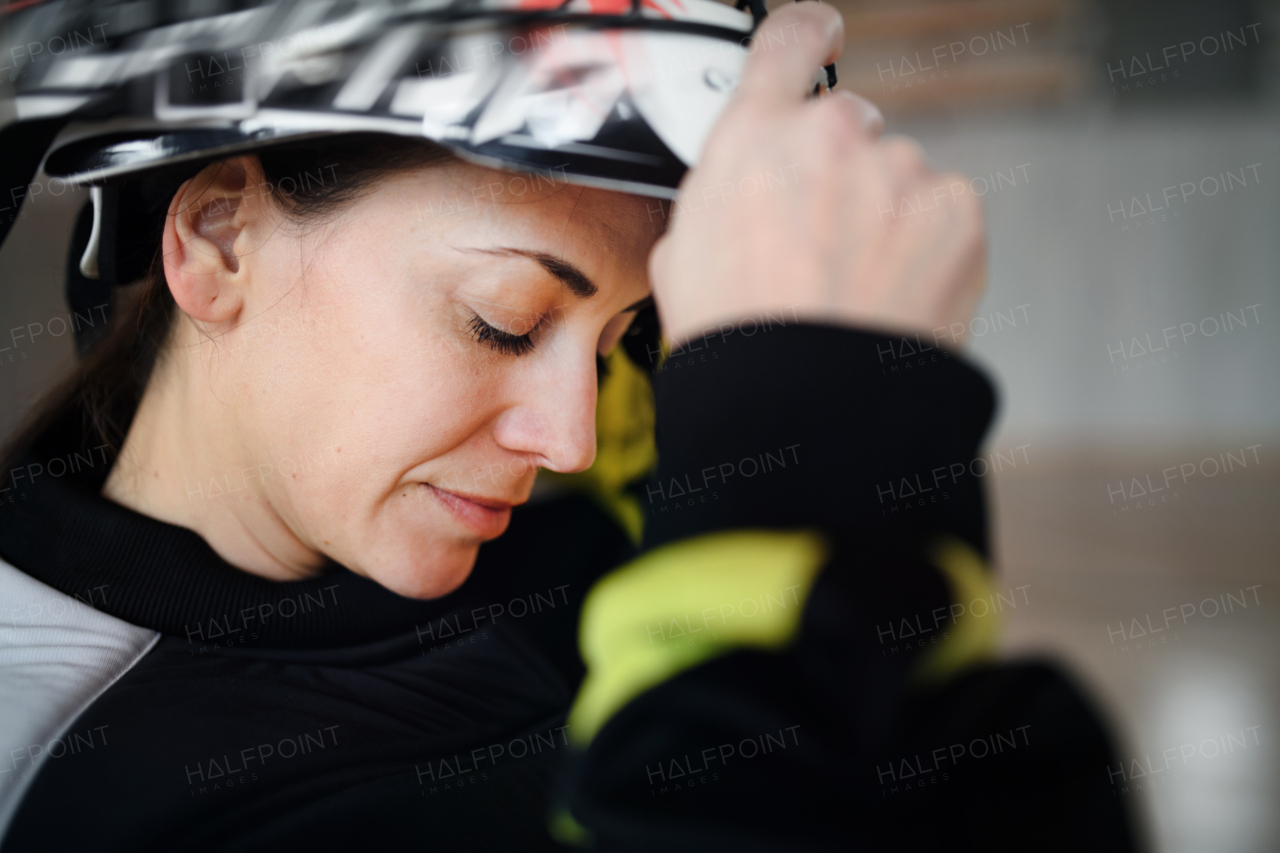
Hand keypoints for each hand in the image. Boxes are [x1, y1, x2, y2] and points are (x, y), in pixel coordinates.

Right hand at [648, 2, 985, 350]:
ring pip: (896, 177)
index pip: (786, 44)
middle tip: (820, 244)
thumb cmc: (737, 344)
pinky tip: (894, 297)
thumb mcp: (681, 259)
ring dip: (883, 217)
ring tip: (856, 290)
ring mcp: (900, 171)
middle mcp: (831, 137)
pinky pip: (940, 213)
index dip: (804, 36)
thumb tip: (738, 203)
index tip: (819, 33)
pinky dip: (926, 248)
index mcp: (753, 139)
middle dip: (839, 173)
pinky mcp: (956, 212)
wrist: (806, 407)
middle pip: (847, 127)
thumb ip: (719, 201)